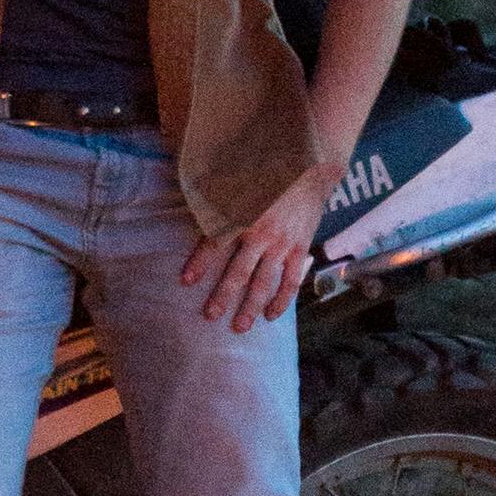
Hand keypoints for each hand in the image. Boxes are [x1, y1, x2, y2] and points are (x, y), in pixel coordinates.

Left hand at [179, 156, 338, 331]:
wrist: (309, 169)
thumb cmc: (267, 174)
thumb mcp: (238, 179)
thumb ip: (217, 197)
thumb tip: (195, 206)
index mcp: (242, 215)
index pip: (216, 242)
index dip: (200, 262)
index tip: (186, 281)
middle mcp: (261, 234)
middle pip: (239, 271)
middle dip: (223, 296)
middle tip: (211, 316)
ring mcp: (282, 245)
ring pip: (264, 282)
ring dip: (251, 306)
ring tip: (239, 326)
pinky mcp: (299, 249)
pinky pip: (291, 280)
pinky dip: (281, 300)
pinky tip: (271, 315)